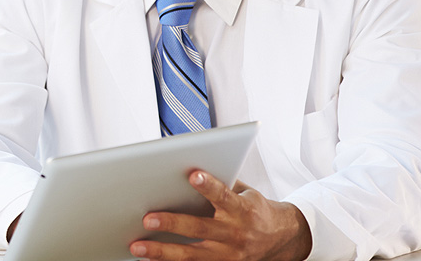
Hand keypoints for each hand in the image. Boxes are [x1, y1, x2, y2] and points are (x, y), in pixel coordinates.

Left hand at [130, 171, 311, 260]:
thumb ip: (221, 184)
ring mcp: (227, 255)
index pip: (224, 196)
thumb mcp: (246, 193)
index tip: (193, 174)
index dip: (209, 186)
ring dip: (162, 252)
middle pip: (200, 228)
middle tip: (148, 219)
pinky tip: (150, 259)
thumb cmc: (255, 210)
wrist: (282, 239)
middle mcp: (234, 234)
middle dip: (172, 224)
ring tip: (138, 246)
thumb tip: (185, 169)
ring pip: (191, 255)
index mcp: (242, 210)